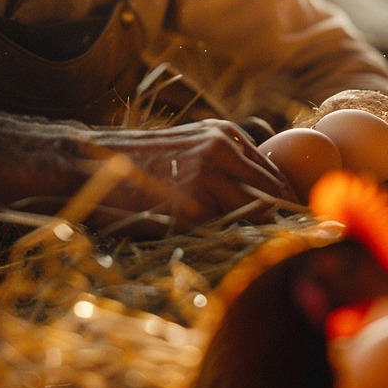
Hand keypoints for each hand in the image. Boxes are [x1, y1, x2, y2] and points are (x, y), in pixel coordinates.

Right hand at [78, 120, 297, 235]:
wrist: (88, 164)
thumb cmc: (139, 164)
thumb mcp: (189, 148)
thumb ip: (224, 166)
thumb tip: (265, 197)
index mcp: (225, 135)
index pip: (276, 172)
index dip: (289, 202)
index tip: (300, 223)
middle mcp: (222, 150)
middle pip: (276, 192)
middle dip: (287, 220)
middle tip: (296, 243)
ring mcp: (207, 179)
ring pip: (257, 213)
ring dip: (261, 234)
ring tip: (263, 251)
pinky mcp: (189, 209)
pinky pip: (224, 231)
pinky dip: (228, 242)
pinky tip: (222, 250)